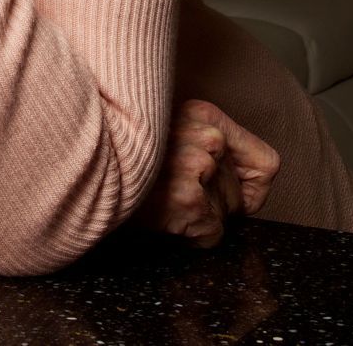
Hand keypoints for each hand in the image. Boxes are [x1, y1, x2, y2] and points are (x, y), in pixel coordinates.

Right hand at [134, 98, 280, 247]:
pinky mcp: (190, 202)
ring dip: (200, 218)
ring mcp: (199, 169)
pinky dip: (191, 237)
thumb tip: (256, 178)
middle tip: (177, 192)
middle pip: (243, 196)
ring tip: (166, 199)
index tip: (225, 191)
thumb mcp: (172, 129)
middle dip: (217, 204)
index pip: (267, 163)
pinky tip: (166, 216)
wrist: (85, 170)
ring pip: (227, 217)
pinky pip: (212, 235)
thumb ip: (209, 142)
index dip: (249, 187)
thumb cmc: (126, 154)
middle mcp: (208, 138)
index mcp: (206, 115)